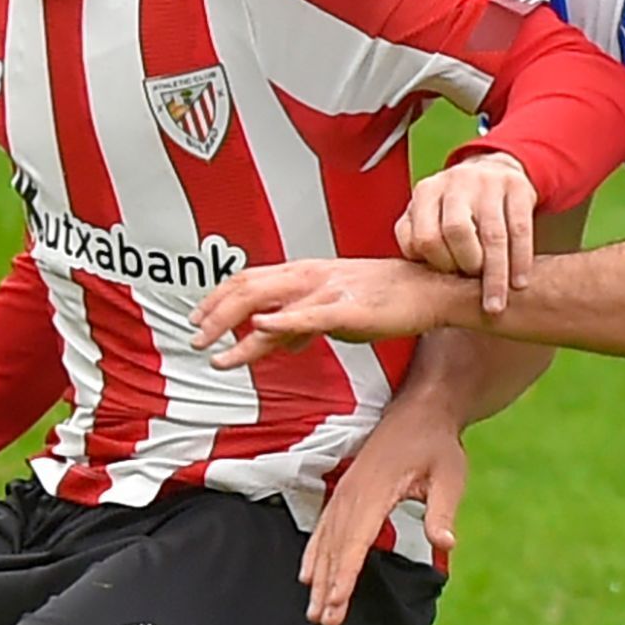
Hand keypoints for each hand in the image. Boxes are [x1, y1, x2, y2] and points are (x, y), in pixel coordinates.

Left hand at [195, 256, 476, 370]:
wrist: (429, 291)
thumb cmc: (388, 299)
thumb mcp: (334, 309)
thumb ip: (301, 322)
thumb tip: (276, 337)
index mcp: (306, 273)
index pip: (250, 279)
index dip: (218, 297)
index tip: (197, 317)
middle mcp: (310, 277)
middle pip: (248, 289)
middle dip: (215, 315)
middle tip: (194, 338)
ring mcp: (326, 292)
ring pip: (269, 305)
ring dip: (236, 327)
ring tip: (215, 352)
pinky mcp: (346, 310)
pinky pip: (307, 316)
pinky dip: (280, 323)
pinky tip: (260, 330)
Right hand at [301, 401, 465, 624]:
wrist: (420, 411)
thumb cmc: (438, 445)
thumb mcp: (451, 475)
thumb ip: (443, 510)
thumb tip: (446, 543)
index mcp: (377, 490)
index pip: (357, 539)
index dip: (345, 573)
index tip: (337, 602)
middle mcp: (354, 492)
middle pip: (335, 546)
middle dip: (328, 585)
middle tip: (324, 621)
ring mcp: (346, 492)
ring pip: (325, 540)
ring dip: (319, 576)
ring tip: (314, 611)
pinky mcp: (346, 492)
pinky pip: (324, 527)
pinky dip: (314, 554)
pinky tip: (307, 576)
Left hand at [397, 150, 535, 314]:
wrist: (492, 169)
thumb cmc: (455, 209)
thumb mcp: (429, 216)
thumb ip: (418, 242)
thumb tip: (421, 284)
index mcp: (426, 193)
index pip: (424, 237)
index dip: (437, 265)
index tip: (448, 281)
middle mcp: (455, 183)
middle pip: (457, 231)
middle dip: (465, 265)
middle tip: (471, 285)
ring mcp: (487, 182)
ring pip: (493, 235)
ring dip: (495, 275)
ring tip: (495, 305)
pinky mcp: (517, 186)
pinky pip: (520, 230)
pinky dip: (520, 261)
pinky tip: (519, 282)